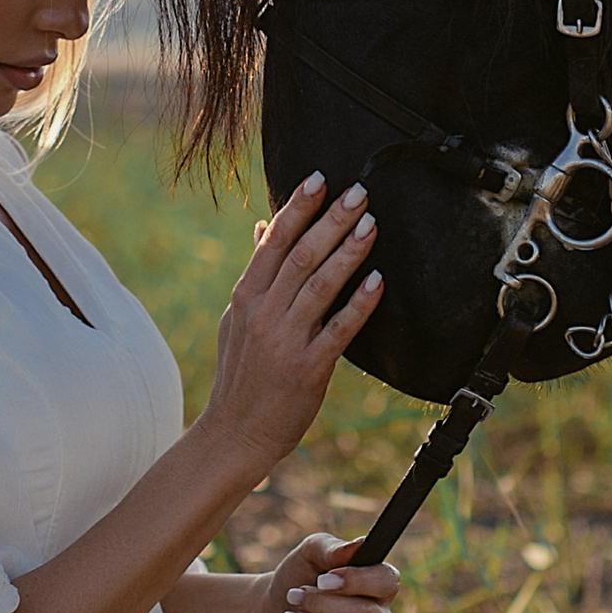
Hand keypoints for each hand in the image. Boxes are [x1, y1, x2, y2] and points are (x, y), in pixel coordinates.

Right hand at [199, 175, 383, 477]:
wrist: (233, 433)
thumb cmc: (240, 375)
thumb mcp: (237, 319)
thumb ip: (255, 273)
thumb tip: (264, 227)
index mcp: (246, 297)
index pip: (274, 243)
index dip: (297, 208)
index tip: (318, 178)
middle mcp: (263, 314)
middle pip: (300, 256)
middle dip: (330, 220)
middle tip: (359, 191)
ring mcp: (284, 341)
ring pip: (319, 286)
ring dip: (347, 252)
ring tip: (371, 223)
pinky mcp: (307, 369)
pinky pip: (337, 331)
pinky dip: (358, 305)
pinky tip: (378, 281)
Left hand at [266, 532, 400, 612]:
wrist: (271, 611)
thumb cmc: (298, 577)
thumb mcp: (309, 554)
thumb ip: (332, 548)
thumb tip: (358, 546)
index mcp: (379, 586)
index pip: (387, 582)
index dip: (357, 581)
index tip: (323, 579)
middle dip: (321, 605)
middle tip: (294, 596)